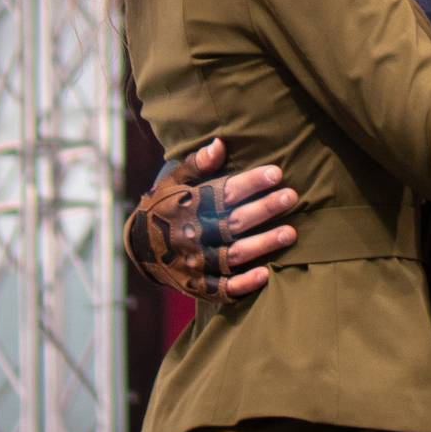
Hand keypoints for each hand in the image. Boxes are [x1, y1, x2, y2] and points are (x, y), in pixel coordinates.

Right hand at [123, 137, 297, 302]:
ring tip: (291, 233)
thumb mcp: (173, 182)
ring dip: (263, 244)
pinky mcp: (199, 285)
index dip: (251, 183)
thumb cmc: (164, 207)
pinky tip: (266, 274)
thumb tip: (219, 143)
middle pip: (235, 222)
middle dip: (264, 209)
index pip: (224, 192)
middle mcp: (196, 234)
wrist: (139, 248)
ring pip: (235, 253)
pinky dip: (244, 283)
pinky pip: (223, 288)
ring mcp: (198, 262)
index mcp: (191, 206)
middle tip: (290, 197)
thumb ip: (195, 164)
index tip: (276, 173)